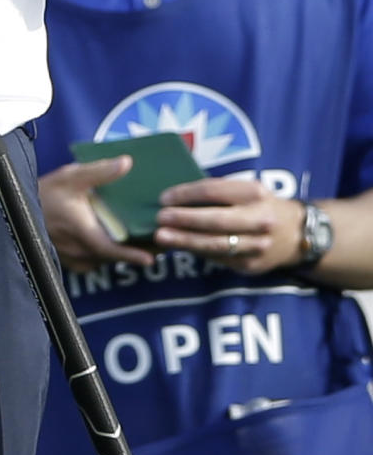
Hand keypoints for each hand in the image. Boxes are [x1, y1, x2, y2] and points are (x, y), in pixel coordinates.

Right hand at [38, 157, 154, 270]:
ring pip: (105, 259)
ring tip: (143, 240)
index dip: (131, 255)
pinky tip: (114, 239)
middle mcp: (79, 250)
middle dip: (135, 250)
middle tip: (158, 243)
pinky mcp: (70, 261)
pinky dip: (106, 253)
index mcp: (82, 232)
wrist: (17, 208)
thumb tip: (127, 163)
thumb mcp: (72, 177)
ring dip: (121, 251)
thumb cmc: (46, 193)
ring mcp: (74, 258)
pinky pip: (94, 260)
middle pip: (113, 255)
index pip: (111, 249)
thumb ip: (100, 171)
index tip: (150, 258)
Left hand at [154, 177, 302, 272]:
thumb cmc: (258, 205)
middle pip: (215, 220)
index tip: (163, 198)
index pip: (213, 191)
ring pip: (215, 245)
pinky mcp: (251, 265)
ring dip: (185, 241)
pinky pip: (218, 258)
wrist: (295, 234)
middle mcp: (258, 219)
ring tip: (162, 237)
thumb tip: (175, 197)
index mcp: (254, 193)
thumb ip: (217, 192)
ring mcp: (257, 245)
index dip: (185, 194)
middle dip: (184, 220)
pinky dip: (197, 251)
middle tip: (159, 218)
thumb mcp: (245, 190)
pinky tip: (180, 246)